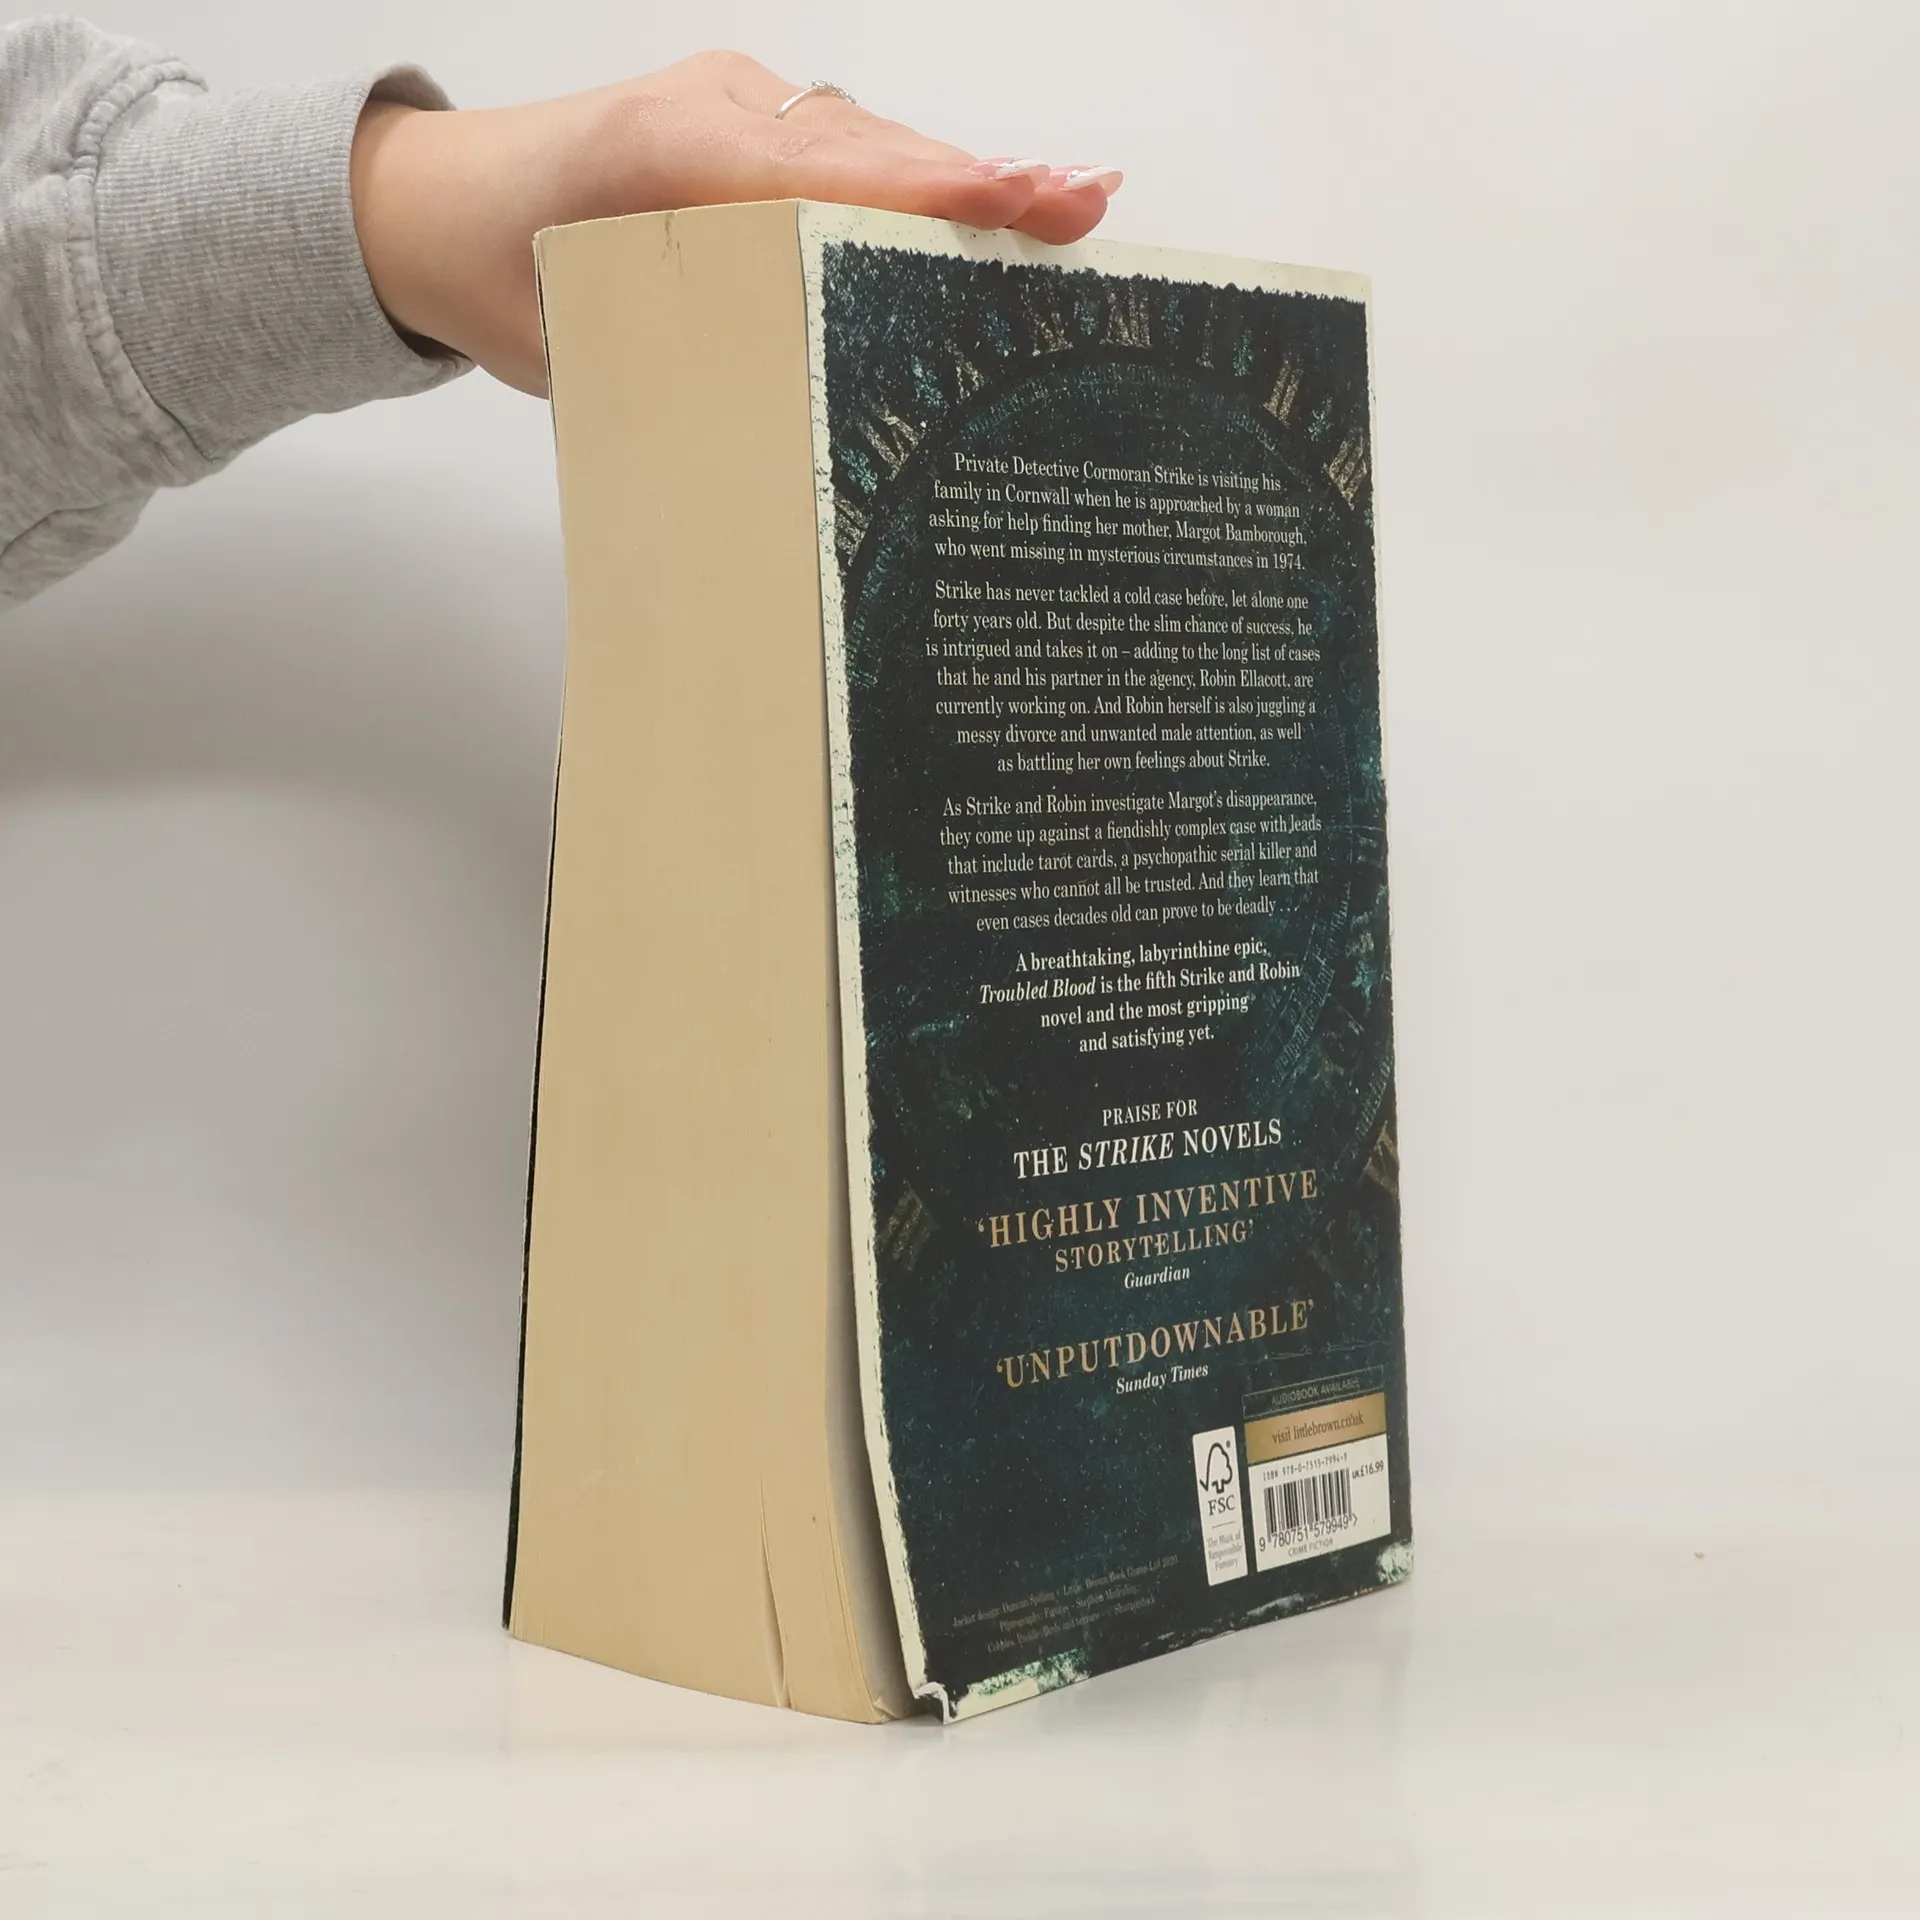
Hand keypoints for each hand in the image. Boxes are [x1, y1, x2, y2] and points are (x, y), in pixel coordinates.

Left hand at [350, 50, 1123, 395]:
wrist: (429, 208)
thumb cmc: (497, 277)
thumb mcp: (576, 343)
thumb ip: (675, 368)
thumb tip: (787, 432)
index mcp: (662, 155)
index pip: (821, 173)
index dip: (925, 192)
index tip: (1017, 201)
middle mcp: (708, 109)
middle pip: (868, 145)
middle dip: (977, 180)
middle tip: (1083, 203)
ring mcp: (729, 101)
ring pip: (864, 139)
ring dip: (954, 181)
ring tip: (1058, 209)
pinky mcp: (738, 117)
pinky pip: (840, 143)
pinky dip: (908, 179)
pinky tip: (975, 209)